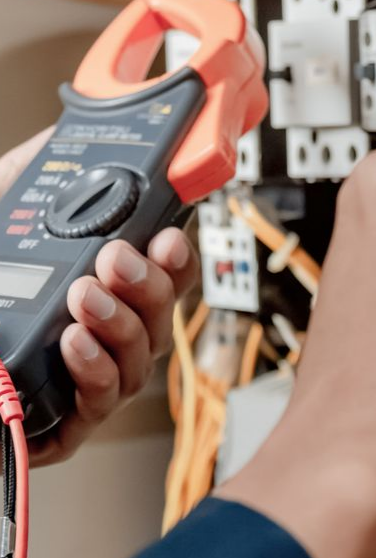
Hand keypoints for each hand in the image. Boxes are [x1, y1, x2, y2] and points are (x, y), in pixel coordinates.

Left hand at [0, 129, 199, 464]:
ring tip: (86, 297)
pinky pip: (102, 403)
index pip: (168, 273)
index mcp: (106, 285)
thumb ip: (35, 172)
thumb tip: (66, 135)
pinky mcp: (65, 422)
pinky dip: (97, 372)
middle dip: (149, 285)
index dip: (176, 257)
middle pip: (163, 315)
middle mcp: (108, 332)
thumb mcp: (3, 210)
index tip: (166, 236)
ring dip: (122, 325)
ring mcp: (91, 378)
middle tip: (116, 258)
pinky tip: (74, 343)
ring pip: (141, 359)